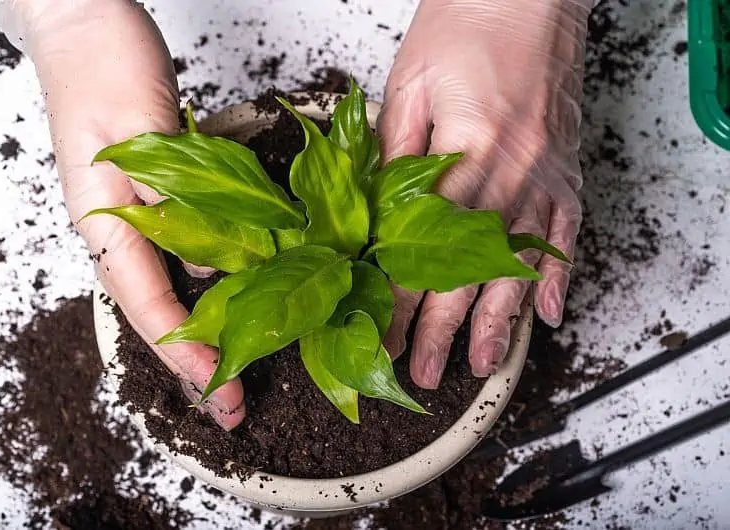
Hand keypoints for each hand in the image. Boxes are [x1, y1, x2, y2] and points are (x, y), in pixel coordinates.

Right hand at [0, 0, 244, 427]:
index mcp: (106, 223)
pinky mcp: (159, 194)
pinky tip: (243, 295)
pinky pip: (188, 251)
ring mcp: (139, 214)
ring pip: (176, 287)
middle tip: (236, 404)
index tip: (221, 389)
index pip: (149, 306)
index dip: (187, 352)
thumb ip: (174, 207)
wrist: (87, 25)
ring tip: (244, 365)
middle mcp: (121, 229)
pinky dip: (215, 282)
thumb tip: (213, 269)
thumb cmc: (102, 68)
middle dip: (199, 360)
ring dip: (210, 328)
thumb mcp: (143, 139)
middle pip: (161, 311)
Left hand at [378, 0, 588, 384]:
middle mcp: (513, 173)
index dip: (401, 301)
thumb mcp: (407, 85)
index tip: (382, 338)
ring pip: (518, 264)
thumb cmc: (467, 22)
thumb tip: (371, 216)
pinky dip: (558, 275)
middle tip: (423, 372)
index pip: (423, 249)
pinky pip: (566, 232)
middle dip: (443, 329)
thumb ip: (392, 157)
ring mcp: (545, 174)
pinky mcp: (564, 168)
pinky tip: (549, 313)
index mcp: (467, 152)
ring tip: (481, 365)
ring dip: (499, 321)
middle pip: (470, 271)